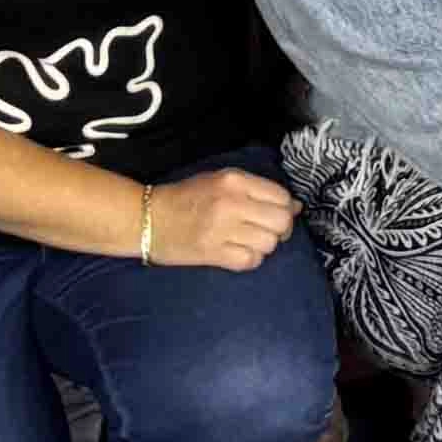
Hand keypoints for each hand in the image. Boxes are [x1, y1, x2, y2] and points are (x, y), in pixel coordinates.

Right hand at [134, 166, 296, 273]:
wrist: (146, 218)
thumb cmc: (185, 197)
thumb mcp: (220, 181)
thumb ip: (257, 191)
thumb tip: (295, 207)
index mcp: (234, 181)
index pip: (281, 196)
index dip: (285, 208)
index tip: (275, 214)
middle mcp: (232, 203)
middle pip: (281, 221)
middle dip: (280, 229)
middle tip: (266, 231)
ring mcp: (223, 230)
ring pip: (269, 244)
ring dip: (264, 246)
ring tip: (247, 241)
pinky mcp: (214, 254)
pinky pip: (251, 261)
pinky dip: (250, 259)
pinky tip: (238, 252)